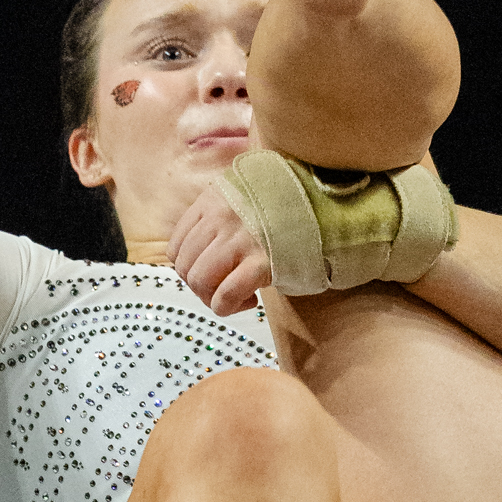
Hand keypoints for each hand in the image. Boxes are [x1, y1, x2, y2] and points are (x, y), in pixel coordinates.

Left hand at [166, 182, 270, 316]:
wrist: (326, 200)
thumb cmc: (283, 205)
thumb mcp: (242, 195)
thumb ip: (217, 215)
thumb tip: (195, 257)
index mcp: (212, 200)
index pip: (176, 248)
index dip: (188, 269)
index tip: (210, 273)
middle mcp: (221, 217)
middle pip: (185, 268)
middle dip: (200, 288)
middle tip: (223, 288)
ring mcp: (240, 239)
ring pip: (199, 282)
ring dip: (212, 298)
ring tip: (236, 295)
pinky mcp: (261, 262)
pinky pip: (226, 295)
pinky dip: (230, 307)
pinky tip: (250, 301)